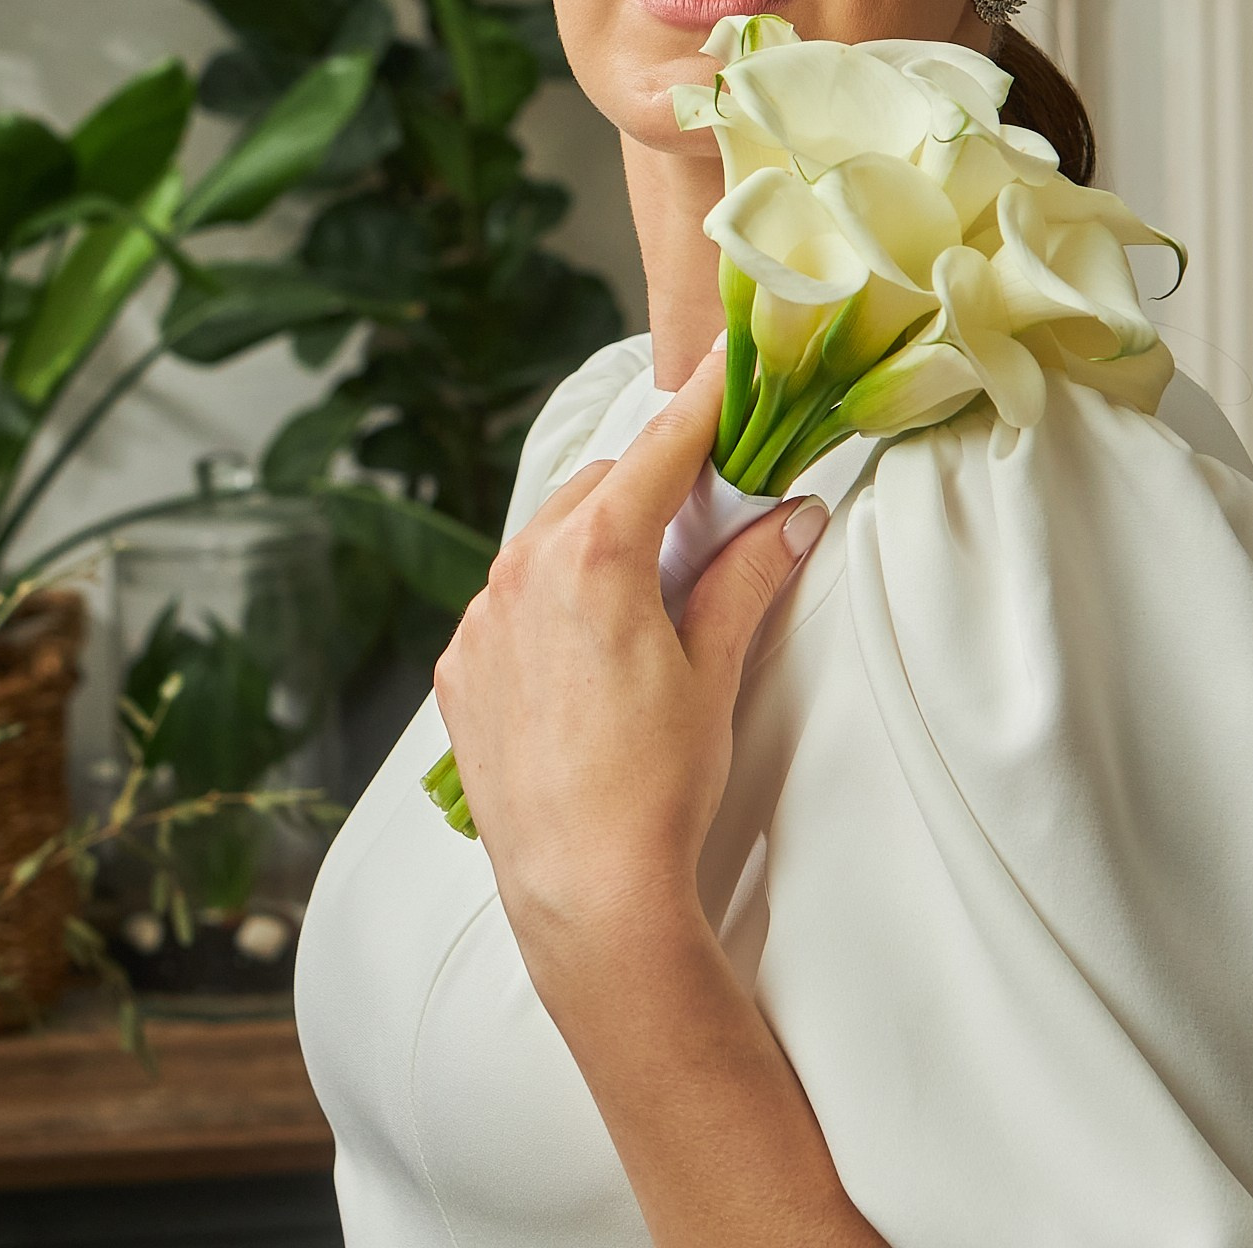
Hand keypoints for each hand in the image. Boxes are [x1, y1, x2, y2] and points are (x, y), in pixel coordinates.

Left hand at [431, 346, 828, 972]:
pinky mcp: (459, 665)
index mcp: (596, 555)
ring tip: (645, 594)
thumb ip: (747, 576)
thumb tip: (793, 516)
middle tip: (706, 515)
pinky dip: (549, 598)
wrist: (583, 893)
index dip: (701, 400)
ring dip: (596, 540)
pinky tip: (586, 653)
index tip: (723, 358)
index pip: (662, 449)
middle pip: (601, 485)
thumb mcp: (714, 670)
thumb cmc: (657, 784)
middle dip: (652, 487)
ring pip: (547, 537)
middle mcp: (523, 568)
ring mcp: (481, 618)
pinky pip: (508, 598)